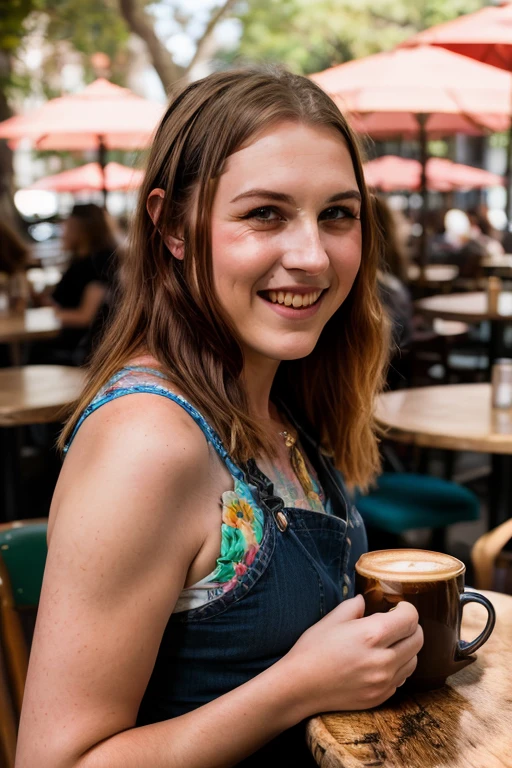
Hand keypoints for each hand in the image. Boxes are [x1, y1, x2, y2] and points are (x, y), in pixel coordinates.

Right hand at [284, 595, 422, 714]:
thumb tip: (365, 600)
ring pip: (414, 660)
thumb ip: (354, 606)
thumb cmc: (313, 649)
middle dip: (411, 627)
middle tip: (397, 623)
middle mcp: (383, 660)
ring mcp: (384, 682)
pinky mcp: (381, 697)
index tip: (398, 607)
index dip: (407, 609)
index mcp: (372, 635)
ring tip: (390, 643)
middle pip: (418, 639)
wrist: (300, 686)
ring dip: (407, 648)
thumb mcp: (332, 619)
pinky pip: (402, 679)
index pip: (410, 619)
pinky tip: (382, 661)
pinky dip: (398, 667)